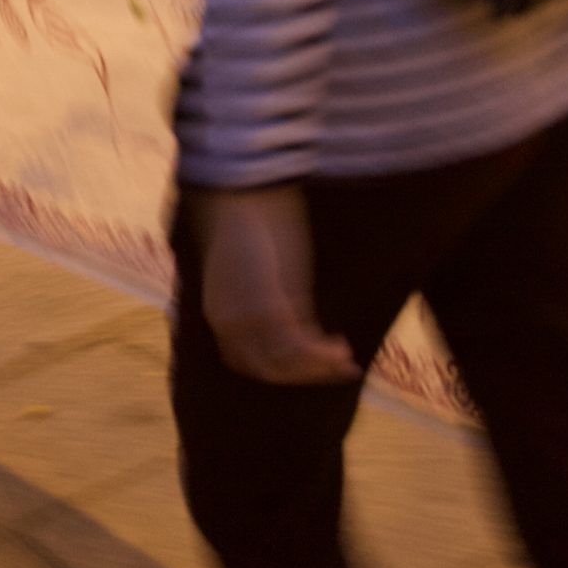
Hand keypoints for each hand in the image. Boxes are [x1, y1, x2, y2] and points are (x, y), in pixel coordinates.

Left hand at [187, 186, 360, 385]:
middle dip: (304, 375)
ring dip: (317, 368)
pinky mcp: (269, 304)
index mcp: (220, 313)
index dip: (282, 371)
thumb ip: (273, 296)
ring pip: (284, 362)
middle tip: (337, 372)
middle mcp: (228, 323)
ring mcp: (247, 317)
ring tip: (346, 362)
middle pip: (266, 368)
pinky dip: (320, 352)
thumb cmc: (253, 221)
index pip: (248, 362)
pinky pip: (297, 343)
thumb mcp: (259, 268)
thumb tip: (299, 318)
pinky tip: (341, 346)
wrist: (243, 192)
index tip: (310, 367)